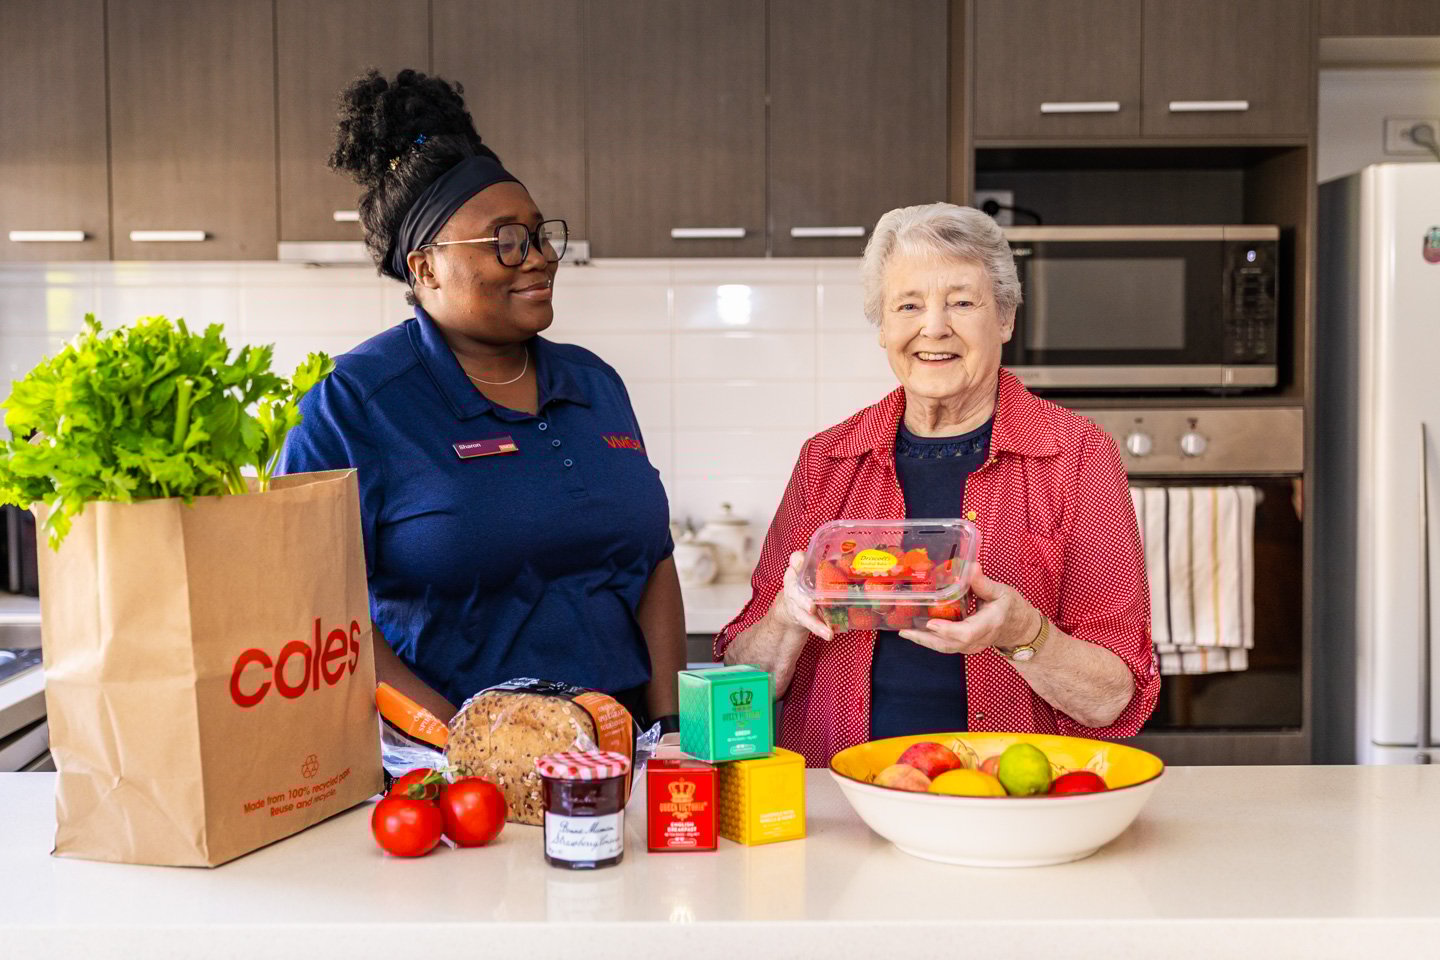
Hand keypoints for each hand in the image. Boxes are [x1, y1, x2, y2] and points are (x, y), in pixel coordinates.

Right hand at [769, 551, 833, 640]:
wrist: (792, 606)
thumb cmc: (810, 584)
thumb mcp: (816, 572)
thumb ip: (832, 565)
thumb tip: (856, 558)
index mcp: (799, 570)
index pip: (795, 559)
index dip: (797, 561)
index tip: (801, 562)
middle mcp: (793, 585)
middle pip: (794, 590)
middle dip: (803, 600)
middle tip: (812, 606)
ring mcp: (795, 603)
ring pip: (802, 613)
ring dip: (815, 622)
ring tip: (827, 631)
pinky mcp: (800, 617)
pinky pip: (810, 624)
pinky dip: (820, 629)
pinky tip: (829, 634)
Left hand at [898, 562, 1038, 654]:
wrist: (1020, 629)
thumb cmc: (1012, 609)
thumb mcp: (1002, 591)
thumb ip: (983, 582)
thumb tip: (969, 566)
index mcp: (989, 624)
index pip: (966, 633)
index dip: (947, 629)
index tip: (930, 622)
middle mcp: (978, 639)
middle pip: (949, 644)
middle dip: (926, 638)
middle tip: (905, 630)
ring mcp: (971, 646)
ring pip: (945, 648)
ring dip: (924, 641)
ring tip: (905, 631)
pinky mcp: (966, 646)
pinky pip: (946, 646)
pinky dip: (930, 640)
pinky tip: (915, 632)